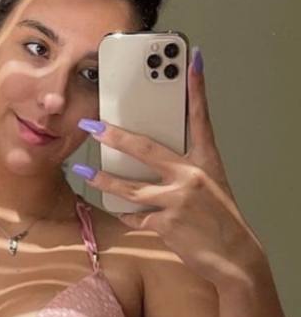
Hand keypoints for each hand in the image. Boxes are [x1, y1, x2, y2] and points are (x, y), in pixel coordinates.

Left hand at [72, 54, 263, 286]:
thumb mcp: (211, 186)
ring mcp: (176, 200)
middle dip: (116, 136)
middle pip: (146, 149)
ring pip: (130, 188)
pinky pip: (136, 216)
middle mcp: (191, 175)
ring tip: (84, 172)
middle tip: (93, 126)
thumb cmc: (220, 220)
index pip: (201, 118)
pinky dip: (125, 213)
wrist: (233, 257)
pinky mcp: (165, 224)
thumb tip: (158, 160)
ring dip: (104, 179)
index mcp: (205, 161)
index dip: (197, 88)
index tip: (193, 60)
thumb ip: (187, 170)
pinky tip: (115, 208)